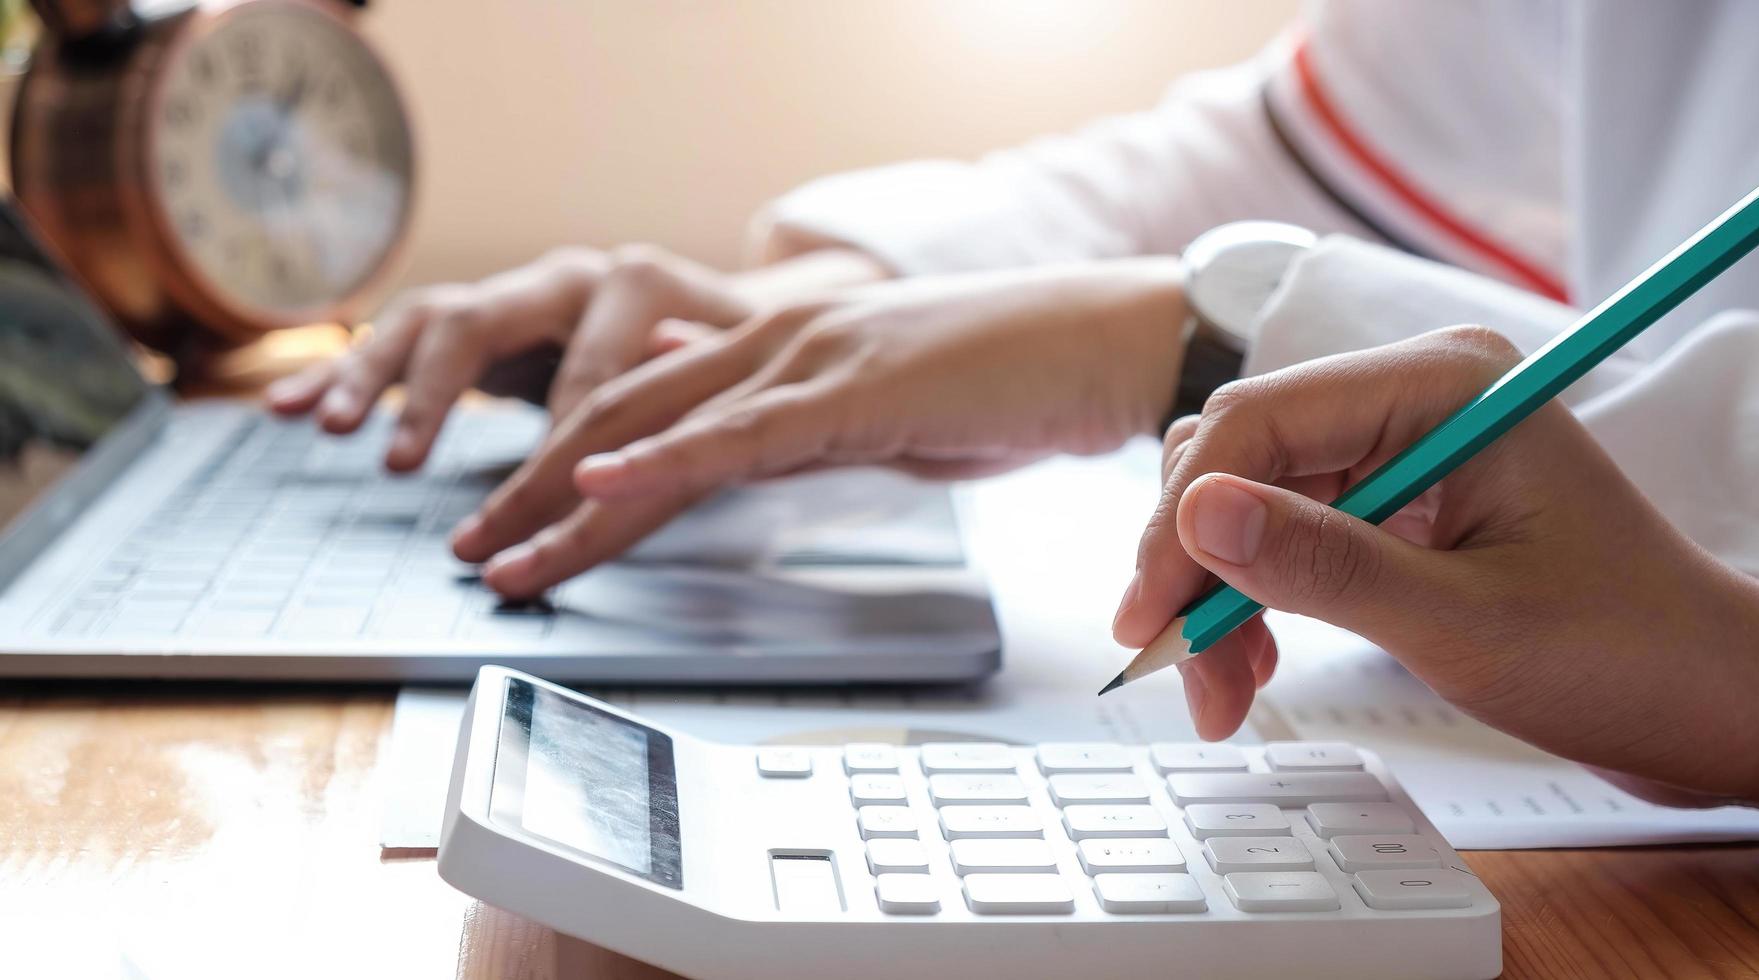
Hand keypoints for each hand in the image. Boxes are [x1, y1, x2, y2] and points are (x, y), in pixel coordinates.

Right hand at [264, 244, 756, 471]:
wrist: (720, 316)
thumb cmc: (729, 355)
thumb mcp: (733, 366)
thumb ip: (702, 370)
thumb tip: (681, 366)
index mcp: (632, 287)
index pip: (587, 367)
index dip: (562, 435)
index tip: (537, 497)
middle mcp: (561, 279)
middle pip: (480, 323)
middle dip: (435, 395)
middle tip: (402, 461)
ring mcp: (511, 296)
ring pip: (424, 323)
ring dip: (368, 377)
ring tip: (324, 427)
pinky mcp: (475, 325)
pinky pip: (396, 340)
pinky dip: (341, 373)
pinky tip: (284, 407)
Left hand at [458, 258, 1190, 596]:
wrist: (1117, 340)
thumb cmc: (1022, 380)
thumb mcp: (893, 409)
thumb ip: (814, 425)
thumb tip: (753, 449)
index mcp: (786, 349)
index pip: (648, 407)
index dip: (567, 465)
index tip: (519, 519)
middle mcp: (779, 341)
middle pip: (620, 414)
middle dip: (531, 487)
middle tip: (470, 545)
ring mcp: (813, 358)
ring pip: (656, 427)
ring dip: (562, 496)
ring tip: (498, 552)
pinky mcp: (856, 389)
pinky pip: (739, 435)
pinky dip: (660, 464)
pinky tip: (598, 488)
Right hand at [1112, 326, 1758, 789]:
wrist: (1718, 704)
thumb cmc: (1627, 657)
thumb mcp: (1461, 624)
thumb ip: (1323, 564)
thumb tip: (1198, 512)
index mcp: (1446, 385)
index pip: (1262, 421)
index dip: (1185, 519)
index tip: (1148, 619)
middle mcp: (1419, 396)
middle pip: (1245, 455)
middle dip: (1196, 564)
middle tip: (1175, 669)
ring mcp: (1409, 448)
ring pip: (1255, 500)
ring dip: (1221, 593)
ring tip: (1221, 696)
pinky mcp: (1405, 504)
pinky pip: (1293, 534)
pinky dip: (1258, 600)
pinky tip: (1254, 668)